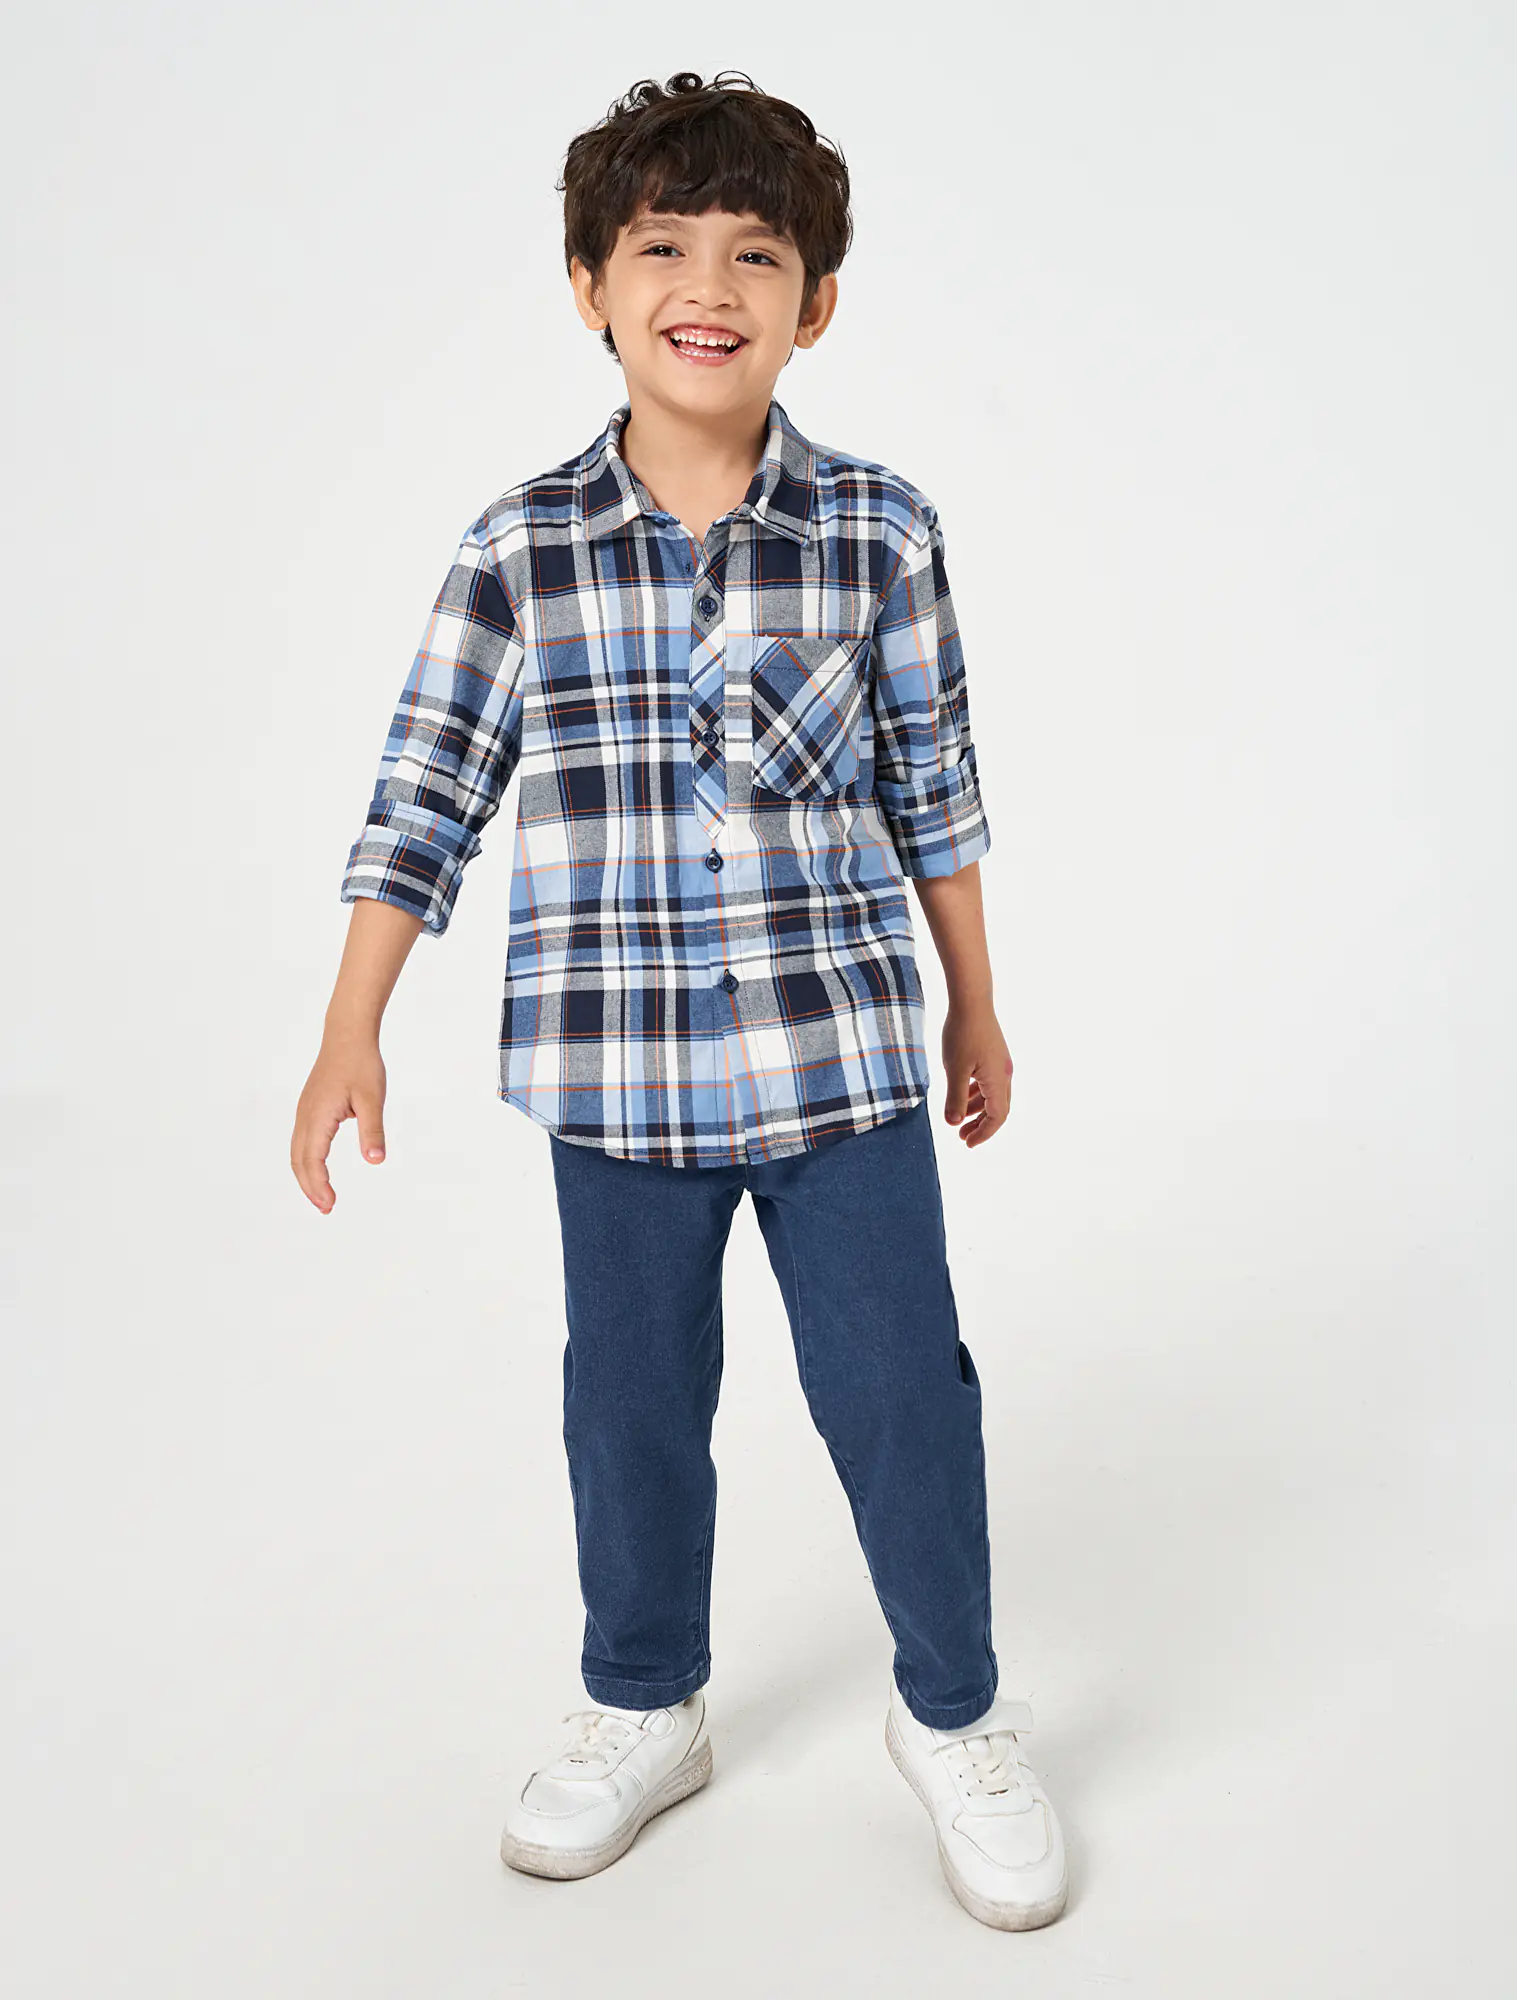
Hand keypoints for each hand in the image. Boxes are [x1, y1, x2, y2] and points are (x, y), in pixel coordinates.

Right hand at [290, 1030, 387, 1212]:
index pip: (313, 1160)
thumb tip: (376, 1160)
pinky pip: (301, 1141)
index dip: (319, 1185)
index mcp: (318, 1116)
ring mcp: (304, 1112)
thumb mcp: (372, 1098)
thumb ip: (373, 1130)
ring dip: (307, 1176)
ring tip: (323, 1197)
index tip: (330, 1204)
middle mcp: (305, 1116)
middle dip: (310, 1187)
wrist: (347, 1036)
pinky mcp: (309, 1108)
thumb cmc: (361, 1064)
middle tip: (327, 1209)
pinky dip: (307, 1161)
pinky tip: (319, 1169)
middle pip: (299, 1161)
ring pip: (297, 1152)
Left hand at [941, 1004, 1012, 1147]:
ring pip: (992, 1095)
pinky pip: (988, 1082)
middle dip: (980, 1125)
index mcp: (998, 1080)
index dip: (983, 1133)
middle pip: (998, 1109)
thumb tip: (953, 1123)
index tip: (967, 1143)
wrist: (971, 1001)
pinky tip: (961, 1095)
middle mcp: (1004, 1074)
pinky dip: (976, 1093)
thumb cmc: (962, 1034)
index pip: (997, 1117)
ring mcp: (1000, 1063)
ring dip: (977, 1109)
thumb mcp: (954, 1070)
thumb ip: (955, 1098)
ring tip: (958, 1119)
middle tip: (962, 1137)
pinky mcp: (994, 1054)